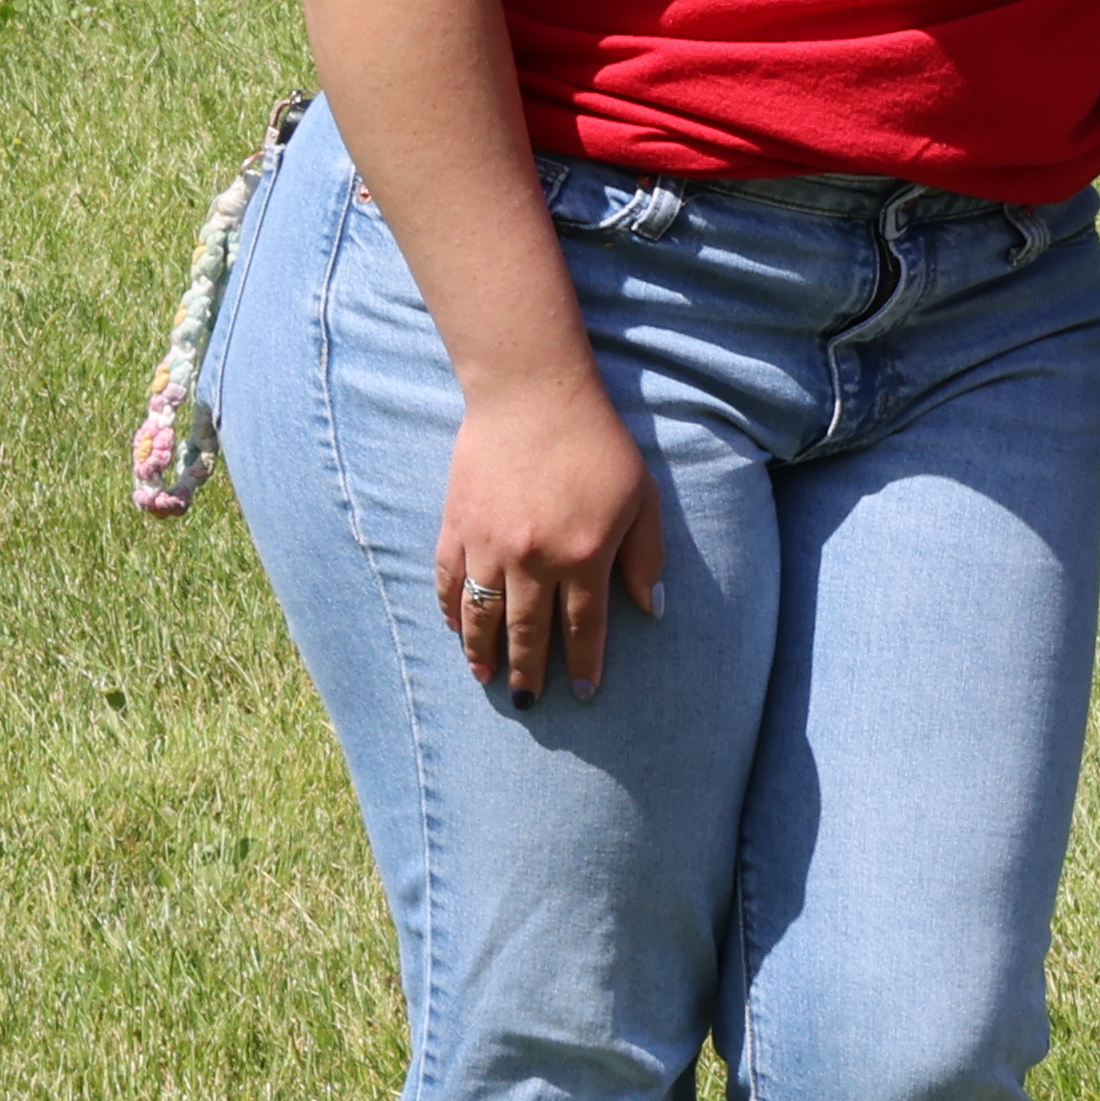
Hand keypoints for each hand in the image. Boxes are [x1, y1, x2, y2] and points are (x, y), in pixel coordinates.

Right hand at [435, 372, 661, 699]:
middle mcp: (532, 560)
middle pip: (528, 631)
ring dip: (482, 652)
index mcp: (583, 555)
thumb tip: (652, 610)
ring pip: (480, 615)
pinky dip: (449, 610)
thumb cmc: (599, 446)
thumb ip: (646, 557)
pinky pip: (447, 581)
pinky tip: (455, 630)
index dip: (585, 664)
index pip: (583, 627)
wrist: (534, 397)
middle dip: (530, 672)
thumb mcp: (642, 499)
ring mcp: (488, 545)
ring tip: (487, 679)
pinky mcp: (457, 527)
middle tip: (529, 703)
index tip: (585, 694)